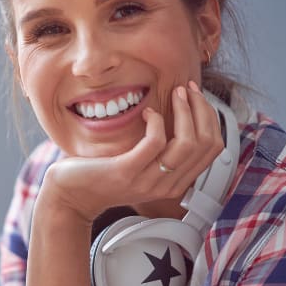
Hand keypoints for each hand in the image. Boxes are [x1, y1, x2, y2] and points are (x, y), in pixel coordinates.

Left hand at [41, 81, 224, 222]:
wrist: (72, 196)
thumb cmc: (104, 173)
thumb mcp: (143, 164)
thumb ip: (165, 150)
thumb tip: (185, 115)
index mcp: (177, 182)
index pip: (214, 148)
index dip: (210, 117)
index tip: (196, 96)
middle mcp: (167, 185)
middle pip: (205, 144)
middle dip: (201, 109)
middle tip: (186, 89)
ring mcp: (148, 181)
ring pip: (186, 143)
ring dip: (184, 111)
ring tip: (173, 93)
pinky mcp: (127, 172)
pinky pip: (155, 142)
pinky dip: (156, 121)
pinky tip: (148, 112)